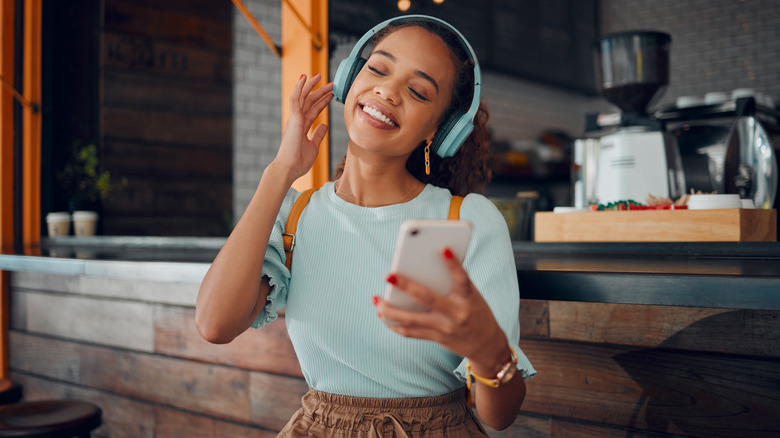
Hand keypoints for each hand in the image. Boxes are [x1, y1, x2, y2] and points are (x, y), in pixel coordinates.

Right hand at [274, 73, 333, 180]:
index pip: (313, 110)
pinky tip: (304, 78)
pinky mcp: (294, 118)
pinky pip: (296, 99)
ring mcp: (295, 118)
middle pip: (310, 102)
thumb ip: (318, 135)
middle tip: (331, 84)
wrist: (289, 168)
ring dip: (311, 86)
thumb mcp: (313, 146)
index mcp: (302, 127)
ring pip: (303, 97)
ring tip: (320, 76)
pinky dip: (299, 88)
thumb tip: (324, 125)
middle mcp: (297, 120)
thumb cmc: (298, 161)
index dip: (322, 102)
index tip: (331, 95)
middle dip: (320, 92)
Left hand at [375, 248, 507, 365]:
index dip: (453, 264)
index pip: (462, 278)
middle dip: (406, 286)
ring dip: (390, 311)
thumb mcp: (473, 295)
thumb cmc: (476, 311)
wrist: (486, 345)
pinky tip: (383, 315)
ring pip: (412, 320)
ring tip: (376, 300)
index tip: (443, 248)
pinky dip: (395, 324)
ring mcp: (445, 328)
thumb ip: (455, 282)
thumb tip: (429, 263)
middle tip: (388, 274)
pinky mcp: (436, 338)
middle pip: (428, 298)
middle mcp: (457, 314)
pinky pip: (411, 332)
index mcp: (469, 298)